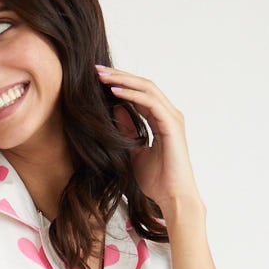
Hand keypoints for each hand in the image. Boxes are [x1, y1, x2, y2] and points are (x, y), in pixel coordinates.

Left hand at [95, 62, 204, 217]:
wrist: (172, 198)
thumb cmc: (157, 181)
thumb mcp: (133, 151)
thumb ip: (127, 130)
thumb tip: (115, 109)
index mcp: (161, 120)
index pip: (140, 93)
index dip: (120, 83)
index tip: (98, 79)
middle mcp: (169, 115)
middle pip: (143, 85)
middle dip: (120, 76)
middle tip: (97, 70)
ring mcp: (172, 118)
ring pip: (147, 88)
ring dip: (124, 80)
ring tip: (102, 76)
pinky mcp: (172, 126)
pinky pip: (150, 103)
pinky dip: (132, 95)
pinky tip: (115, 91)